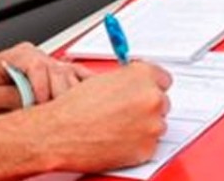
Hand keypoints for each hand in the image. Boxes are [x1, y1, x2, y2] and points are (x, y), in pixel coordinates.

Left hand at [0, 42, 92, 114]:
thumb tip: (30, 106)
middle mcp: (37, 55)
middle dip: (61, 97)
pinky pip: (77, 76)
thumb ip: (7, 98)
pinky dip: (86, 87)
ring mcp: (49, 62)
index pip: (38, 66)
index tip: (41, 107)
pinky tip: (91, 102)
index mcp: (19, 55)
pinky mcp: (57, 72)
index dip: (42, 89)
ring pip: (73, 74)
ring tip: (74, 117)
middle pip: (60, 71)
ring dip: (75, 96)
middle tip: (59, 120)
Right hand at [34, 61, 172, 171]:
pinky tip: (117, 139)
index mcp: (142, 76)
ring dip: (143, 126)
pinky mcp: (147, 149)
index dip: (151, 86)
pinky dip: (137, 144)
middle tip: (125, 112)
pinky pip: (150, 145)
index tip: (145, 90)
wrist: (60, 133)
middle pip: (162, 102)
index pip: (163, 78)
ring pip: (157, 125)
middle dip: (146, 107)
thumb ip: (126, 80)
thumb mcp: (102, 79)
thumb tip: (135, 85)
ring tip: (117, 126)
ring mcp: (152, 125)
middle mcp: (151, 98)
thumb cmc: (74, 107)